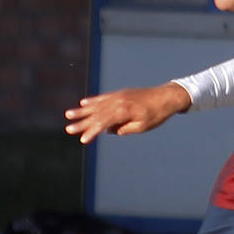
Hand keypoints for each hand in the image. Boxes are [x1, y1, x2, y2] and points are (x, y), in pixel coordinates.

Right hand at [64, 83, 191, 143]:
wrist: (166, 97)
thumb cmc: (156, 115)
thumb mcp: (141, 127)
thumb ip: (124, 129)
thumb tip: (110, 131)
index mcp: (123, 112)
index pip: (103, 123)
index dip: (92, 132)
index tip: (83, 140)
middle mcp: (118, 102)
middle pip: (96, 114)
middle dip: (82, 122)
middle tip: (68, 129)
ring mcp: (118, 96)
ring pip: (97, 105)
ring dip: (82, 111)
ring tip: (68, 115)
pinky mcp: (120, 93)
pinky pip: (103, 97)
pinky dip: (93, 101)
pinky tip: (84, 103)